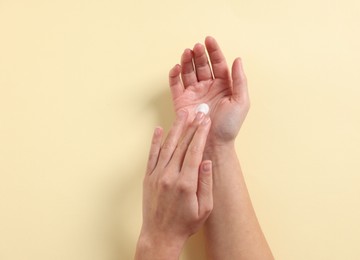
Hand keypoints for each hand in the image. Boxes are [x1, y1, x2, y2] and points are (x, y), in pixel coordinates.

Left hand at [135, 110, 212, 259]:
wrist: (160, 236)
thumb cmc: (185, 224)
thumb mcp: (204, 208)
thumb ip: (206, 183)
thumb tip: (207, 161)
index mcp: (186, 183)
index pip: (195, 151)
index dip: (201, 134)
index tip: (205, 121)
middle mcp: (170, 176)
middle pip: (182, 145)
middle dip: (192, 126)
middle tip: (198, 112)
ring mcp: (157, 176)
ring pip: (167, 146)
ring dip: (176, 128)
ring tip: (183, 114)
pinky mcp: (148, 178)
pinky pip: (152, 155)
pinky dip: (155, 141)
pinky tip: (159, 129)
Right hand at [168, 36, 249, 147]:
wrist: (213, 144)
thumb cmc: (230, 126)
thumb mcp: (241, 101)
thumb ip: (240, 80)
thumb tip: (238, 59)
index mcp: (223, 86)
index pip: (218, 64)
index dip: (214, 51)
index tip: (209, 39)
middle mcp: (208, 87)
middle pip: (202, 65)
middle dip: (199, 54)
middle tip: (196, 47)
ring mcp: (194, 93)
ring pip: (188, 72)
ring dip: (187, 61)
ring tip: (187, 53)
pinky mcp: (181, 101)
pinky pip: (175, 85)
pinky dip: (174, 75)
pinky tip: (177, 67)